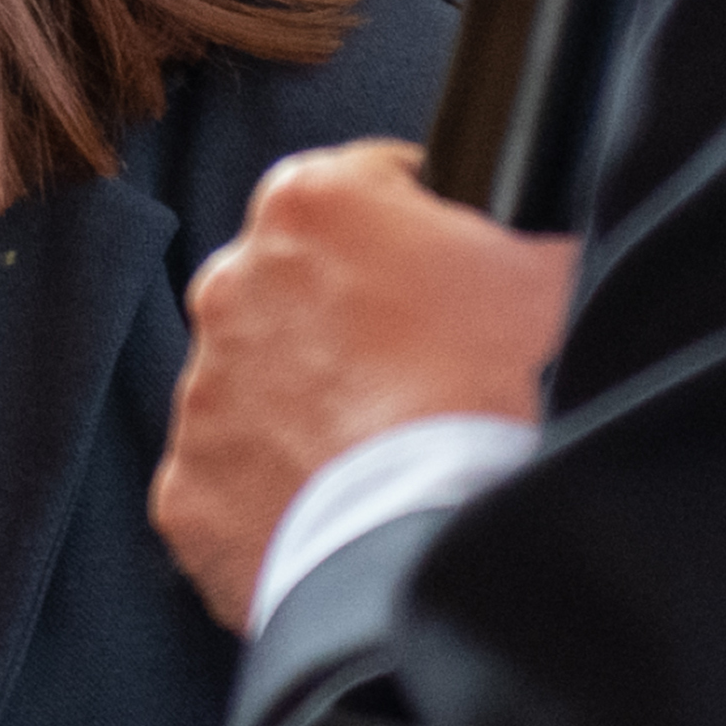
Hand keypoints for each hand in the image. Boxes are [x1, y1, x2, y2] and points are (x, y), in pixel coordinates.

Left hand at [151, 138, 576, 626]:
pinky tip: (342, 509)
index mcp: (308, 203)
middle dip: (344, 323)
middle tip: (418, 376)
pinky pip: (233, 483)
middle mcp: (231, 284)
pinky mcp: (187, 487)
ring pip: (258, 388)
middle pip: (296, 290)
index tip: (443, 276)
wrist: (423, 535)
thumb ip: (516, 227)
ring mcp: (202, 390)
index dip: (414, 231)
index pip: (364, 191)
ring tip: (382, 454)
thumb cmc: (480, 389)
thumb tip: (528, 234)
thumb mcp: (538, 269)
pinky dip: (277, 496)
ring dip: (307, 410)